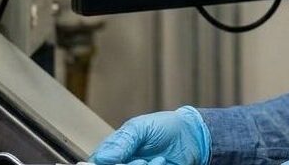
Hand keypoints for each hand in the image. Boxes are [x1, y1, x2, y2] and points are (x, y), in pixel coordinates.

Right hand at [90, 106, 209, 164]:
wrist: (191, 134)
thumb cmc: (164, 127)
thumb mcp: (140, 127)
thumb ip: (122, 141)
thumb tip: (102, 158)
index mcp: (114, 151)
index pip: (97, 164)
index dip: (100, 164)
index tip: (112, 163)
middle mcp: (123, 164)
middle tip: (139, 161)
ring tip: (154, 160)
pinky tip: (161, 162)